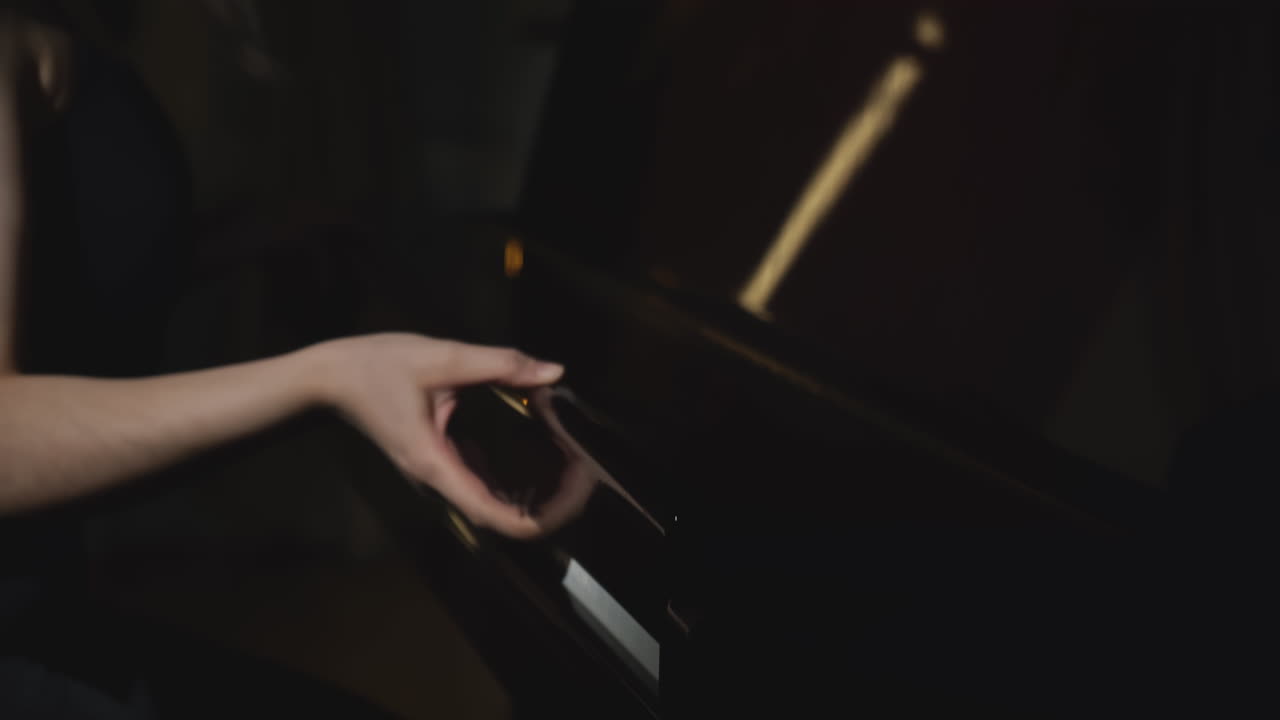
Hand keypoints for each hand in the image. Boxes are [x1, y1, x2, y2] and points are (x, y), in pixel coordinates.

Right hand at [308, 333, 568, 538]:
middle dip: (550, 503)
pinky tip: (548, 455)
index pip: (495, 516)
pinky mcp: (443, 462)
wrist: (327, 378)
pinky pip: (488, 482)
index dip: (541, 517)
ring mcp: (441, 476)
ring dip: (539, 492)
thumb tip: (553, 371)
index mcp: (437, 466)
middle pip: (503, 515)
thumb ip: (500, 363)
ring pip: (498, 502)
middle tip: (587, 474)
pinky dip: (520, 476)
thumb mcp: (442, 357)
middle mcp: (441, 482)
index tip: (575, 497)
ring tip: (577, 467)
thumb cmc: (375, 367)